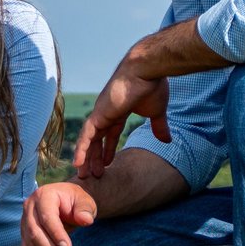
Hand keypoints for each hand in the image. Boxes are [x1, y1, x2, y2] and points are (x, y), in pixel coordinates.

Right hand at [21, 182, 96, 245]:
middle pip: (35, 234)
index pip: (46, 217)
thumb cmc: (76, 202)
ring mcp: (24, 223)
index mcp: (43, 196)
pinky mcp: (24, 236)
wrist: (67, 204)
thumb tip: (85, 220)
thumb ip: (85, 209)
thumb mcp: (84, 201)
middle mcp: (29, 208)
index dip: (56, 234)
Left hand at [74, 54, 170, 178]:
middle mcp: (107, 113)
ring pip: (89, 139)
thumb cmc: (153, 86)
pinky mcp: (99, 114)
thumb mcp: (157, 112)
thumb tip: (167, 140)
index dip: (107, 149)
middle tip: (92, 175)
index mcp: (119, 111)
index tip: (107, 164)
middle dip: (94, 157)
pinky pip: (86, 135)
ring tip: (83, 174)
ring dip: (86, 157)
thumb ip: (159, 127)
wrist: (147, 70)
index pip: (110, 134)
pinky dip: (81, 149)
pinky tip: (77, 163)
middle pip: (96, 139)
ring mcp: (101, 113)